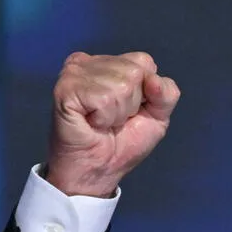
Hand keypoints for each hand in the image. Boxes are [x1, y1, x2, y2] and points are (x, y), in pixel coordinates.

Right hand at [45, 52, 179, 196]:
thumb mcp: (158, 115)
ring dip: (117, 113)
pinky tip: (91, 123)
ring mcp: (75, 73)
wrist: (100, 170)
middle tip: (113, 119)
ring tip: (102, 122)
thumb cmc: (124, 142)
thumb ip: (167, 92)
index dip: (146, 92)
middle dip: (132, 103)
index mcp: (110, 63)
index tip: (130, 110)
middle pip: (134, 71)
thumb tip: (153, 79)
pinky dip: (104, 118)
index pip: (144, 61)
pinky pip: (104, 98)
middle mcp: (90, 62)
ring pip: (122, 85)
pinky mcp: (65, 89)